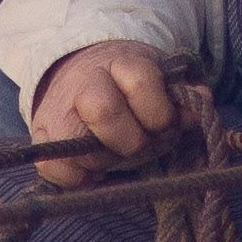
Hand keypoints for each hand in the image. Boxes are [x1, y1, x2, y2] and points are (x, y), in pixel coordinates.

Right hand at [27, 40, 182, 184]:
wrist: (80, 74)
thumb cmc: (129, 88)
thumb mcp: (158, 81)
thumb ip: (181, 96)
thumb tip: (200, 101)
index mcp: (120, 63)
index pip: (141, 83)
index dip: (159, 112)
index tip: (164, 123)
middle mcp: (84, 83)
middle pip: (104, 112)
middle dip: (131, 141)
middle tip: (137, 144)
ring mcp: (56, 110)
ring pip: (78, 149)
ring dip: (105, 162)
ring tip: (112, 153)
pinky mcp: (40, 136)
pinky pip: (54, 169)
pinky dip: (77, 178)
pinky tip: (92, 169)